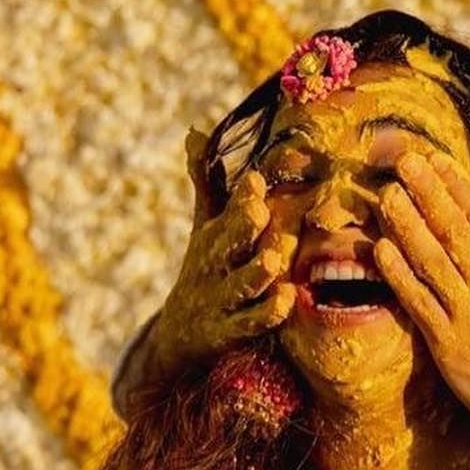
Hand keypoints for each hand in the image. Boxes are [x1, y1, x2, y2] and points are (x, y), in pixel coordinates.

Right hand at [147, 132, 298, 381]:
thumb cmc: (206, 271)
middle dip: (242, 227)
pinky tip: (287, 299)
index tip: (256, 178)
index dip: (240, 197)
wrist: (181, 336)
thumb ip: (207, 185)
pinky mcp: (229, 332)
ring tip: (274, 259)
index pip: (226, 213)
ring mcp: (222, 300)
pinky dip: (267, 313)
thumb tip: (195, 132)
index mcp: (214, 238)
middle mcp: (216, 266)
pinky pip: (251, 323)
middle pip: (228, 245)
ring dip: (256, 272)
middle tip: (260, 209)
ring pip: (242, 285)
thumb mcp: (204, 227)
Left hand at [372, 149, 469, 462]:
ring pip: (430, 259)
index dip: (456, 187)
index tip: (436, 160)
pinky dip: (399, 274)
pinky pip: (418, 303)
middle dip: (426, 190)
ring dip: (405, 223)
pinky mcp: (449, 346)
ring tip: (386, 194)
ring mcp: (467, 316)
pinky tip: (380, 249)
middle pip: (451, 230)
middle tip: (402, 159)